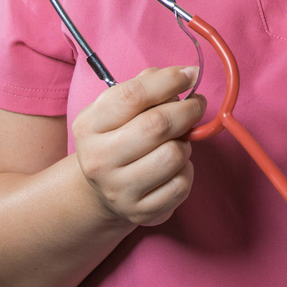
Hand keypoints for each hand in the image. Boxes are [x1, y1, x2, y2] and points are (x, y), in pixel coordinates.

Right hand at [71, 66, 206, 227]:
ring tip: (175, 142)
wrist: (101, 191)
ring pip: (174, 155)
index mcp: (89, 126)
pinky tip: (173, 168)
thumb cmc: (118, 138)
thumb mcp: (117, 109)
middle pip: (157, 125)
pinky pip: (182, 183)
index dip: (168, 81)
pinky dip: (186, 170)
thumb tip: (184, 74)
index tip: (190, 74)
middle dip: (187, 109)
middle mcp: (98, 159)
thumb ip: (146, 85)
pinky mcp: (141, 212)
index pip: (133, 95)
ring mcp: (118, 190)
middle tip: (197, 104)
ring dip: (184, 144)